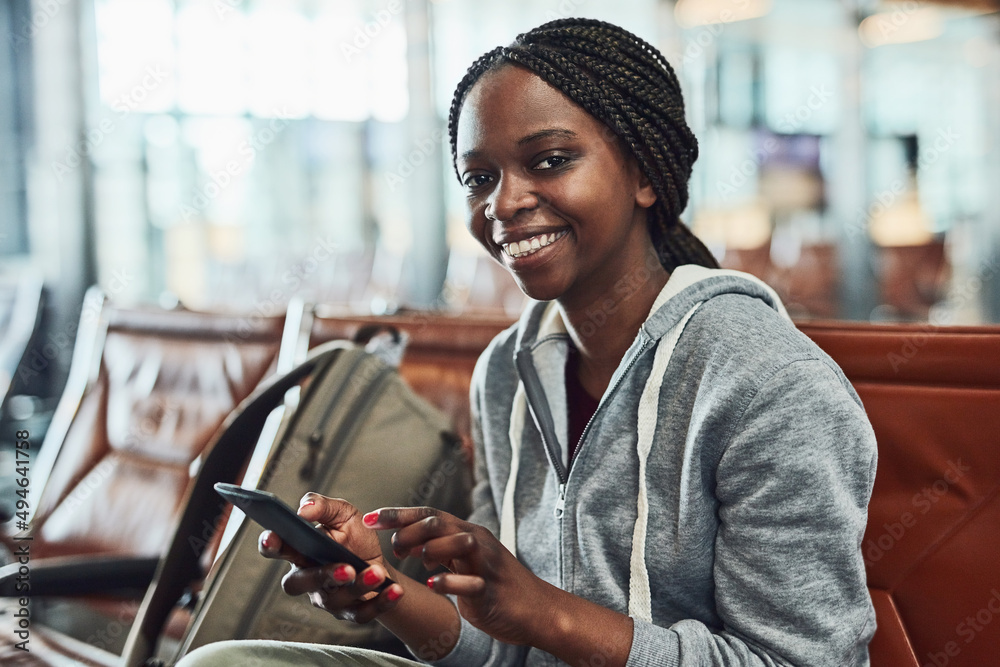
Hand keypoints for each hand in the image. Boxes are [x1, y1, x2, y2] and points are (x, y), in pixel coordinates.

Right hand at [258, 493, 403, 623]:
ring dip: (358, 586)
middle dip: (321, 576)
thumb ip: (323, 506)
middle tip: (345, 568)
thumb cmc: (354, 536)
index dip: (270, 544)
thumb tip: (304, 509)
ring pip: (334, 599)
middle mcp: (308, 577)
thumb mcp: (343, 513)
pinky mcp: (350, 612)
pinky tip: (394, 590)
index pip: (277, 548)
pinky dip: (380, 602)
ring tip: (376, 573)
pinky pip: (361, 614)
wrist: (379, 559)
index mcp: (301, 550)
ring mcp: (327, 598)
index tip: (272, 537)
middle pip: (299, 583)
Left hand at [366, 507, 550, 645]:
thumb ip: (439, 549)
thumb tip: (408, 542)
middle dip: (409, 531)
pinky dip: (448, 581)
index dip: (397, 514)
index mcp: (467, 532)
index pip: (428, 513)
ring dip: (430, 549)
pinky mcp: (491, 589)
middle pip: (439, 522)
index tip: (369, 519)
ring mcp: (486, 564)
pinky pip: (469, 581)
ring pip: (458, 542)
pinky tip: (433, 584)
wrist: (536, 609)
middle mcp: (477, 541)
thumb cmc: (495, 585)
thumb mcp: (464, 562)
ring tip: (418, 563)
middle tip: (394, 549)